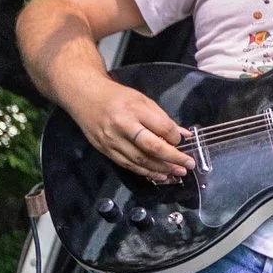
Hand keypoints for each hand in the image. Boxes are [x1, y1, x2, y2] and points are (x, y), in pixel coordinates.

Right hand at [71, 72, 188, 182]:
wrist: (85, 96)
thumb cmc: (116, 97)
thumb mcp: (142, 100)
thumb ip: (162, 118)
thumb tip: (183, 134)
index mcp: (134, 109)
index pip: (161, 127)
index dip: (175, 138)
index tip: (182, 142)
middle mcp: (122, 126)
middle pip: (152, 147)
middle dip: (173, 158)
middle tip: (187, 164)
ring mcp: (112, 140)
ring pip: (140, 161)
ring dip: (161, 170)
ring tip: (176, 173)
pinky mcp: (105, 150)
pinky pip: (128, 166)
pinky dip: (145, 172)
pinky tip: (158, 175)